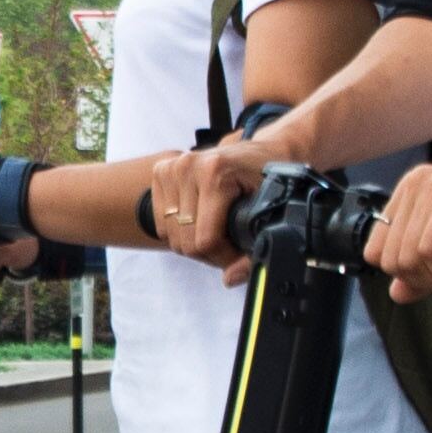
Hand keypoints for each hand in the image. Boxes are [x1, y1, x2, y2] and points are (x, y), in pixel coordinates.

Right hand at [148, 135, 276, 268]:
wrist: (260, 152)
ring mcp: (171, 168)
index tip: (239, 252)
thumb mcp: (269, 215)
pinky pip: (161, 222)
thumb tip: (230, 279)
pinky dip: (179, 230)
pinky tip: (199, 221)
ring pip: (171, 235)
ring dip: (192, 242)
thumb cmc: (268, 180)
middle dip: (209, 252)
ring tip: (216, 232)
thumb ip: (251, 254)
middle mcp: (187, 166)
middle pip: (185, 241)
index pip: (204, 240)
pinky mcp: (161, 172)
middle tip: (229, 243)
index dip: (223, 257)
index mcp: (214, 173)